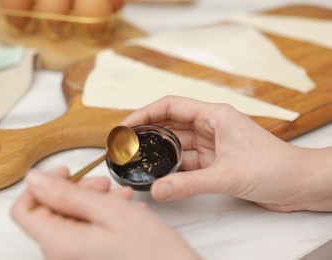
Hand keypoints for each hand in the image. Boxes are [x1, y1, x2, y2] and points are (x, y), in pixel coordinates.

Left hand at [11, 167, 198, 259]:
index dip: (41, 185)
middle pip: (51, 211)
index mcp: (59, 244)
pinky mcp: (88, 257)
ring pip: (71, 219)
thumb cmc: (151, 253)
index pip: (24, 209)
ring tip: (120, 196)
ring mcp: (75, 257)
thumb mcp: (110, 213)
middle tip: (102, 184)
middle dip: (76, 190)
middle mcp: (61, 255)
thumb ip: (67, 195)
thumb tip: (34, 179)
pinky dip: (101, 215)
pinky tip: (123, 210)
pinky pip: (84, 230)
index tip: (66, 172)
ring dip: (93, 201)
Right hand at [121, 96, 331, 211]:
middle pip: (171, 123)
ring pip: (178, 143)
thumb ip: (190, 184)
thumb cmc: (275, 167)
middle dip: (148, 132)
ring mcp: (212, 144)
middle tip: (126, 144)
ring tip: (138, 158)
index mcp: (214, 115)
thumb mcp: (228, 175)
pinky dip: (173, 166)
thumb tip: (158, 190)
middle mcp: (211, 126)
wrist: (299, 183)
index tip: (126, 126)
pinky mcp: (215, 161)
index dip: (145, 113)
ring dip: (160, 150)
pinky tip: (160, 173)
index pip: (171, 106)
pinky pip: (187, 161)